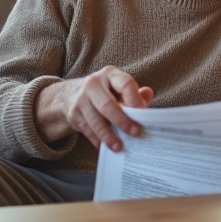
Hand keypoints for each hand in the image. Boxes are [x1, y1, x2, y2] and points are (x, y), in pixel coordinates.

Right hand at [36, 66, 153, 151]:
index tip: (143, 114)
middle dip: (122, 121)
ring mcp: (81, 99)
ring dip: (108, 136)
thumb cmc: (105, 93)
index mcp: (110, 74)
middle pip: (108, 104)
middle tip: (135, 133)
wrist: (72, 95)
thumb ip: (135, 93)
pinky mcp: (73, 113)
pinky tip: (105, 147)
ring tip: (119, 147)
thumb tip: (148, 94)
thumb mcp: (119, 88)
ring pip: (96, 120)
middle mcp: (93, 83)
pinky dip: (98, 140)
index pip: (125, 84)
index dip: (135, 100)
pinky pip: (87, 130)